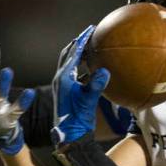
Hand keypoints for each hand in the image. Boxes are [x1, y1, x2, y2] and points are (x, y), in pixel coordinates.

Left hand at [51, 25, 109, 145]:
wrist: (70, 136)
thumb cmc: (78, 120)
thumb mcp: (88, 102)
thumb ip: (96, 86)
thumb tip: (105, 71)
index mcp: (63, 78)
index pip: (73, 53)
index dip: (82, 40)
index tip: (90, 29)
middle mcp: (60, 79)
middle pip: (68, 54)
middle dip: (78, 43)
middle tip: (88, 34)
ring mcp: (62, 85)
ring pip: (69, 63)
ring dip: (77, 53)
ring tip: (89, 47)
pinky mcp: (65, 92)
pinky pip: (72, 73)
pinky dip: (80, 66)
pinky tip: (89, 68)